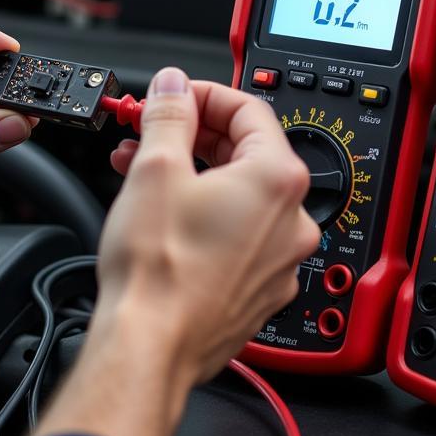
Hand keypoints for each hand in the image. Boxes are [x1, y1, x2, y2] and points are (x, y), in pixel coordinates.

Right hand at [100, 67, 318, 381]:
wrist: (150, 349)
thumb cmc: (158, 271)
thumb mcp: (156, 168)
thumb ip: (170, 114)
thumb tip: (174, 86)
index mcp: (278, 180)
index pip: (248, 109)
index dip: (203, 94)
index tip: (173, 96)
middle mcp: (292, 219)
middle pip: (247, 151)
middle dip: (193, 135)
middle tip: (152, 132)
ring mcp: (281, 258)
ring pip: (239, 194)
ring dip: (194, 174)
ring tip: (143, 172)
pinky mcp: (261, 288)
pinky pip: (239, 233)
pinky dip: (206, 214)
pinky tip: (166, 215)